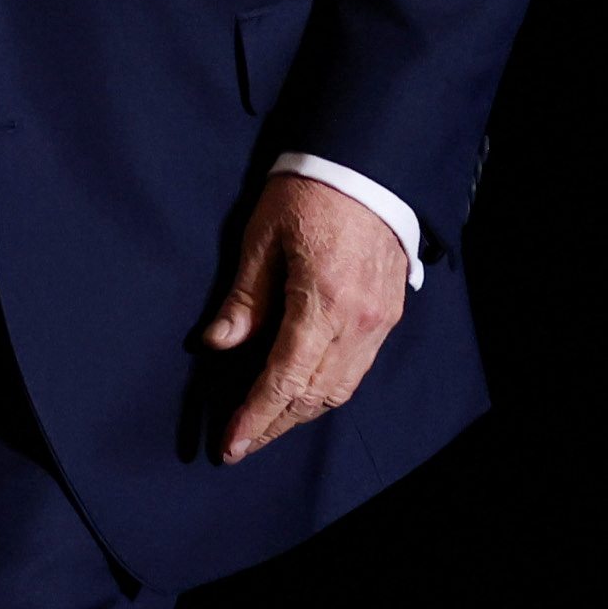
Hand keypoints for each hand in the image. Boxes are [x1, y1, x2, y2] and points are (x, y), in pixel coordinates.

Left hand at [198, 176, 409, 463]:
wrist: (369, 163)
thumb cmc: (311, 190)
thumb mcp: (263, 235)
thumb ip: (245, 296)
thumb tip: (218, 342)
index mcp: (323, 299)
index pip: (285, 379)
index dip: (256, 417)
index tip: (230, 445)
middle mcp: (358, 319)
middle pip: (314, 395)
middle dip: (275, 425)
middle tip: (241, 443)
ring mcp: (379, 319)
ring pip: (340, 389)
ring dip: (302, 412)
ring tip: (268, 423)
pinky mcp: (389, 312)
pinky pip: (358, 368)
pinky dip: (328, 389)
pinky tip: (303, 390)